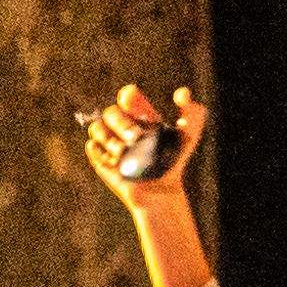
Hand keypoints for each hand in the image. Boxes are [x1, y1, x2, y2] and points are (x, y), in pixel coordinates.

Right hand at [78, 81, 206, 205]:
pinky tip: (113, 158)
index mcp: (142, 117)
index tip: (131, 99)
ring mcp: (112, 144)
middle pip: (111, 112)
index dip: (128, 96)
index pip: (128, 97)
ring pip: (97, 127)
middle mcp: (124, 128)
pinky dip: (97, 149)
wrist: (162, 192)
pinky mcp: (103, 162)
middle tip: (135, 137)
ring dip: (110, 137)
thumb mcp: (189, 137)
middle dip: (121, 122)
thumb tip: (182, 93)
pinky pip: (92, 147)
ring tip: (124, 152)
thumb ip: (194, 114)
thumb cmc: (175, 164)